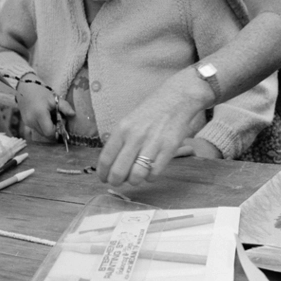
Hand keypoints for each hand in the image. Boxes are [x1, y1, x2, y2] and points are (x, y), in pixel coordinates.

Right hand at [16, 74, 74, 138]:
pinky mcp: (26, 122)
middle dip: (54, 129)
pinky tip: (44, 116)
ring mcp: (28, 123)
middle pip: (46, 134)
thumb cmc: (41, 91)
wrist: (25, 87)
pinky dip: (42, 125)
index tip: (61, 121)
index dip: (57, 130)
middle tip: (58, 118)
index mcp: (40, 115)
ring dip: (48, 128)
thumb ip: (65, 107)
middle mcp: (32, 121)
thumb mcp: (54, 98)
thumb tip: (73, 114)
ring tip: (50, 116)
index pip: (50, 132)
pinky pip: (37, 129)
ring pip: (41, 132)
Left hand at [97, 66, 213, 186]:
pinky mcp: (169, 149)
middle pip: (119, 171)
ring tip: (135, 176)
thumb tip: (111, 163)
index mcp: (122, 128)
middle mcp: (135, 137)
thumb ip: (120, 140)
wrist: (177, 98)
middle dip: (116, 181)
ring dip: (134, 180)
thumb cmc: (151, 110)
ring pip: (136, 176)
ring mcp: (153, 144)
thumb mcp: (129, 120)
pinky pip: (154, 174)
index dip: (103, 173)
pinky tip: (150, 170)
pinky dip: (150, 177)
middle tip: (118, 182)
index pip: (106, 158)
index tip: (104, 178)